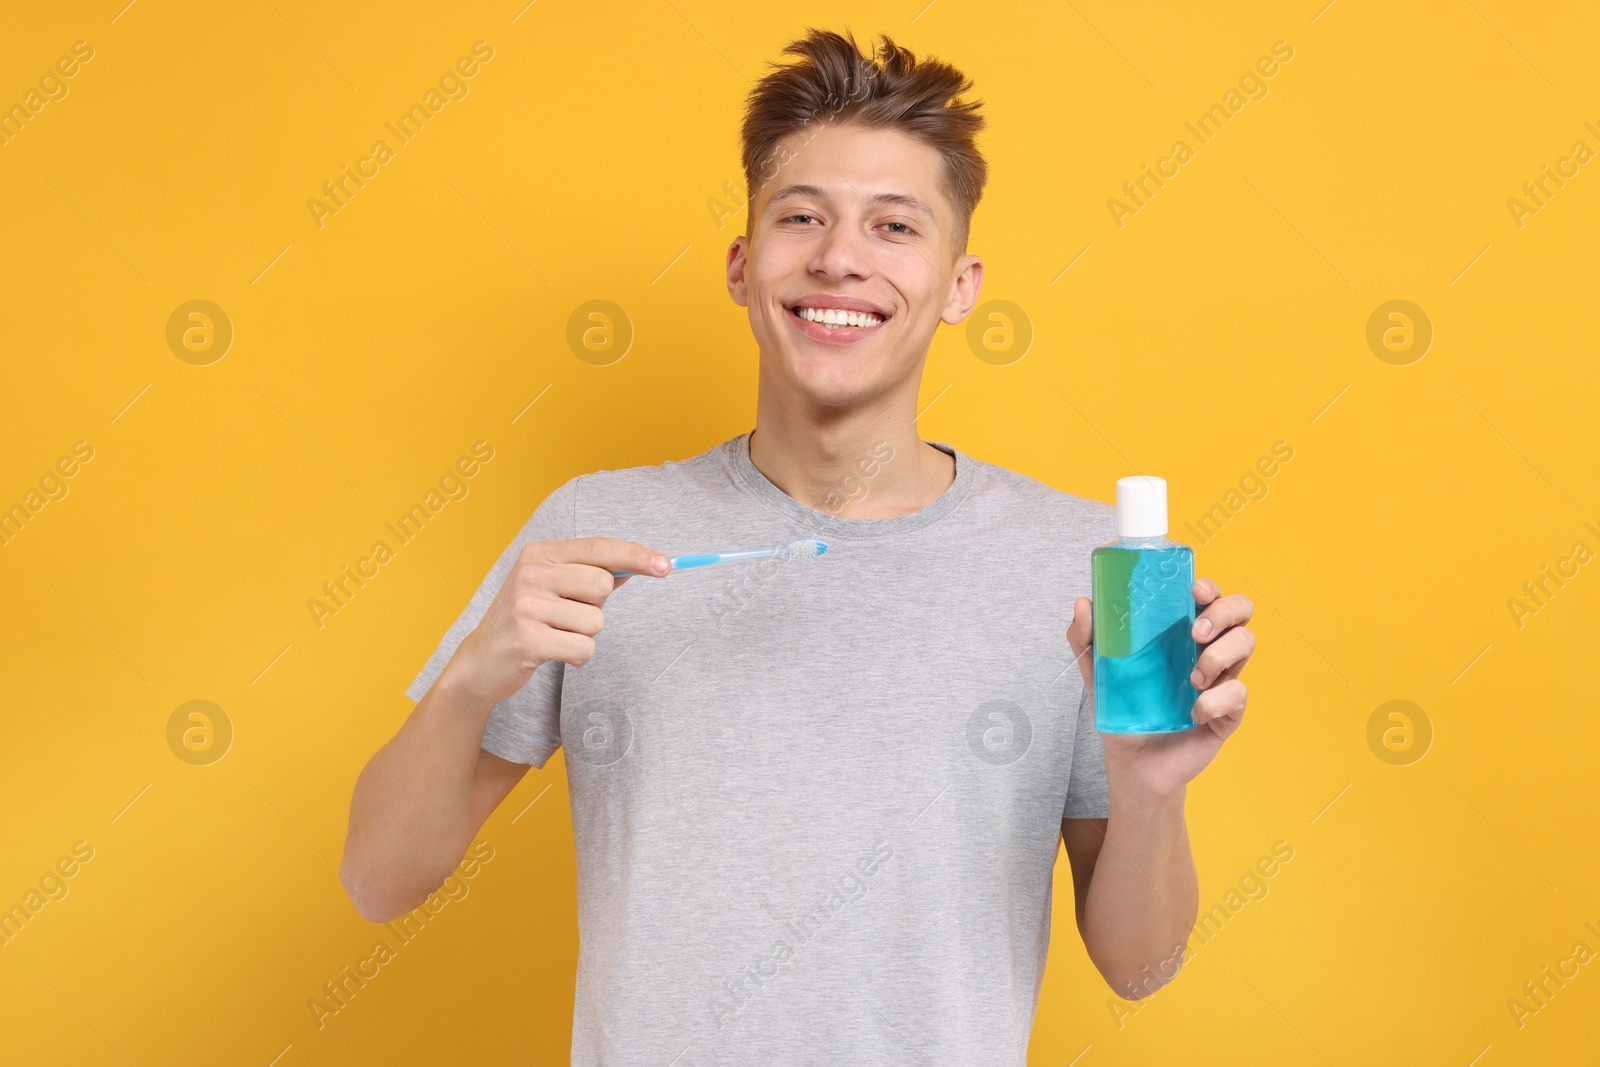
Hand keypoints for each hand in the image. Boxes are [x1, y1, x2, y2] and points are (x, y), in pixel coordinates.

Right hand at [445, 537, 670, 705]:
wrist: (480, 661)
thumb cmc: (525, 621)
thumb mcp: (550, 588)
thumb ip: (589, 574)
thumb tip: (637, 566)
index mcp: (539, 554)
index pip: (599, 548)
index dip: (636, 555)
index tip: (666, 565)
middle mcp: (531, 573)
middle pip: (603, 586)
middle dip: (596, 608)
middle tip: (566, 618)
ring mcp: (527, 605)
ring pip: (596, 621)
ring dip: (584, 635)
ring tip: (556, 636)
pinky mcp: (528, 639)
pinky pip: (584, 648)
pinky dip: (578, 657)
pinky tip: (554, 653)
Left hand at [1066, 577, 1254, 800]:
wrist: (1132, 763)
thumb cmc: (1123, 711)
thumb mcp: (1097, 672)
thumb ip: (1087, 639)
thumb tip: (1083, 603)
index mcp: (1180, 632)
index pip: (1208, 596)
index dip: (1210, 587)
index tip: (1193, 590)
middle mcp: (1207, 649)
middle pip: (1240, 611)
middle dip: (1224, 612)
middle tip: (1194, 633)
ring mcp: (1222, 679)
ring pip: (1246, 643)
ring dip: (1219, 655)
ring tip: (1191, 679)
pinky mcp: (1229, 711)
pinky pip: (1239, 693)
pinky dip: (1216, 700)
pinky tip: (1193, 712)